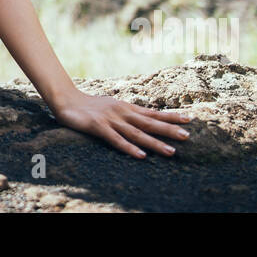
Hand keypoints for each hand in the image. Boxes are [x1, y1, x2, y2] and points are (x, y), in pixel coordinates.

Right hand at [51, 88, 191, 157]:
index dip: (171, 116)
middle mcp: (122, 112)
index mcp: (126, 107)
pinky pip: (116, 140)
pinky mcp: (98, 127)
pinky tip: (141, 156)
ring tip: (171, 152)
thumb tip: (145, 116)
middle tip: (187, 136)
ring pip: (137, 133)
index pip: (153, 112)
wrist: (66, 100)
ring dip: (154, 143)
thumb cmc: (90, 105)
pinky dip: (129, 148)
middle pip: (150, 122)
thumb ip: (128, 112)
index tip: (189, 119)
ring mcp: (111, 119)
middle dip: (169, 130)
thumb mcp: (113, 106)